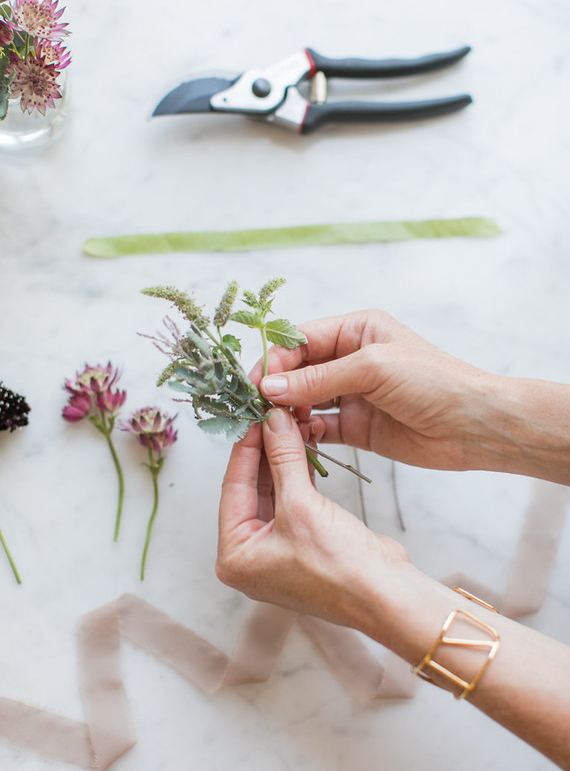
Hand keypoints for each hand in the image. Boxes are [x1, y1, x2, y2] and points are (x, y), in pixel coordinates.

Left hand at [217, 406, 407, 627]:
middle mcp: (250, 555)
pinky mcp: (303, 542)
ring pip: (274, 491)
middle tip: (274, 414)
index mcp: (234, 556)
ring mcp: (277, 550)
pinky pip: (293, 499)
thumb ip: (284, 458)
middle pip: (251, 488)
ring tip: (291, 423)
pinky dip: (299, 474)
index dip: (245, 447)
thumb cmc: (338, 566)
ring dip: (284, 458)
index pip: (232, 487)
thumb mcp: (301, 505)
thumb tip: (272, 420)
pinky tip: (305, 446)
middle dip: (265, 449)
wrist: (387, 594)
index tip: (255, 415)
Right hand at [257, 310, 499, 471]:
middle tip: (258, 408)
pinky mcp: (358, 427)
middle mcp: (352, 359)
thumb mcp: (372, 368)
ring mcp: (354, 394)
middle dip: (277, 388)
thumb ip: (318, 378)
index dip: (276, 359)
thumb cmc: (434, 382)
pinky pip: (321, 428)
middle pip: (298, 370)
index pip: (301, 339)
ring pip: (305, 401)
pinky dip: (306, 434)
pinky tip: (298, 440)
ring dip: (288, 412)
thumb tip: (269, 388)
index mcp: (357, 330)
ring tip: (274, 426)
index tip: (257, 383)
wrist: (475, 426)